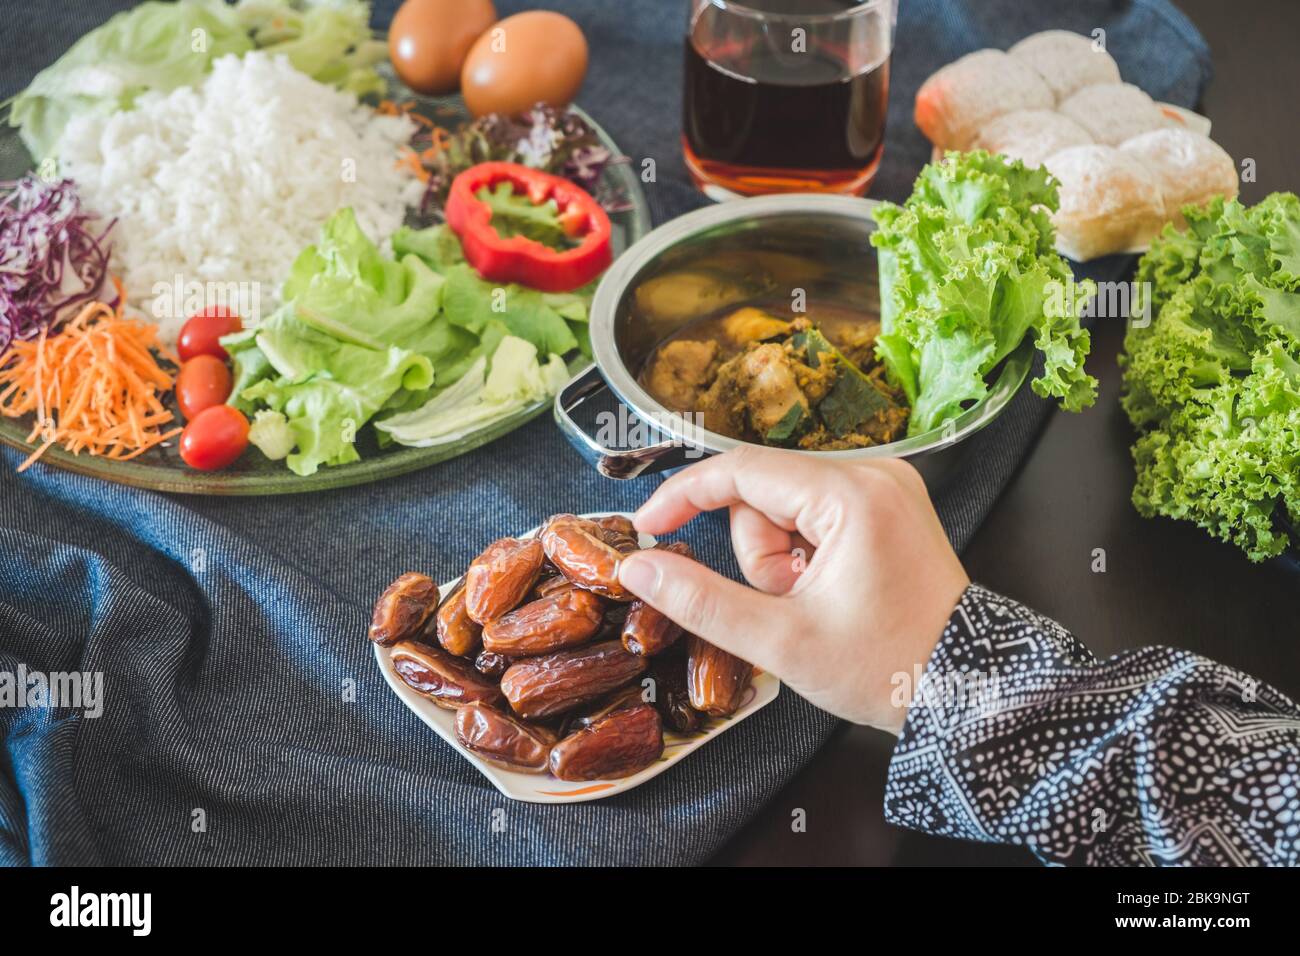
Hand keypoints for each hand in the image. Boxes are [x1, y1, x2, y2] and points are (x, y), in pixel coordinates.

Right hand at [617, 447, 968, 733]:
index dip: (685, 495)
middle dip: (760, 553)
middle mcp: (874, 475)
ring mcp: (886, 487)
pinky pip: (817, 513)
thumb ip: (700, 601)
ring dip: (782, 558)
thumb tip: (639, 569)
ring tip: (815, 603)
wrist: (965, 689)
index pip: (741, 470)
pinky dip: (806, 553)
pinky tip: (830, 590)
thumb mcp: (782, 642)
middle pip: (765, 492)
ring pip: (787, 505)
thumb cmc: (889, 666)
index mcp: (851, 495)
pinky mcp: (889, 505)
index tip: (649, 525)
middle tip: (789, 602)